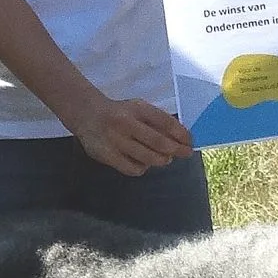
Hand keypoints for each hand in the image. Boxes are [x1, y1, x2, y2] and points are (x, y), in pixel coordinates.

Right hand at [67, 97, 193, 176]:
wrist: (87, 114)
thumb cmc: (120, 112)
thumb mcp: (138, 108)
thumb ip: (157, 121)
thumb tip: (182, 138)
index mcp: (137, 109)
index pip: (166, 123)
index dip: (182, 134)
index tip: (190, 142)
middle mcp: (126, 123)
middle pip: (159, 142)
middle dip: (177, 150)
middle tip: (185, 153)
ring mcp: (116, 140)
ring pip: (148, 158)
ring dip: (162, 160)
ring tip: (165, 158)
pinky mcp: (107, 155)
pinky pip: (132, 168)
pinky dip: (143, 168)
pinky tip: (145, 163)